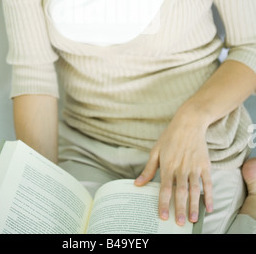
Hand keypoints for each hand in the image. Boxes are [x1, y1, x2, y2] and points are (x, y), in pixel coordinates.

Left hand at [134, 111, 212, 225]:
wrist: (189, 123)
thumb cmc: (170, 137)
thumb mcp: (155, 150)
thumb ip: (148, 169)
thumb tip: (137, 184)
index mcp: (167, 165)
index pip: (165, 188)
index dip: (164, 203)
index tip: (163, 216)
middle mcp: (181, 167)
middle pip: (181, 191)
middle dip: (180, 208)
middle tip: (180, 223)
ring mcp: (194, 167)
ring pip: (195, 189)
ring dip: (194, 205)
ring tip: (193, 219)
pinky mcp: (205, 164)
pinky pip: (208, 183)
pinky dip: (210, 195)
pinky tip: (209, 207)